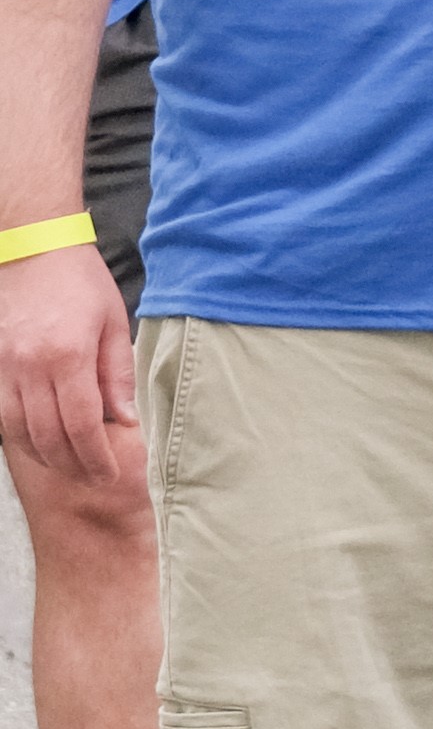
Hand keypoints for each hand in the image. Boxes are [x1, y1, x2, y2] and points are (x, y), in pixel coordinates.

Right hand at [0, 241, 134, 483]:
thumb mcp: (114, 323)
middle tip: (94, 478)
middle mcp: (28, 366)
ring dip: (43, 456)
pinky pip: (0, 413)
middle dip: (72, 465)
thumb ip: (117, 374)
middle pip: (47, 435)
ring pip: (16, 431)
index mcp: (67, 356)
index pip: (80, 425)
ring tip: (69, 467)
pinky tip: (39, 443)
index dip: (95, 457)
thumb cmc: (80, 282)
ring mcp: (3, 366)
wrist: (31, 249)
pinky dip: (18, 435)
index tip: (110, 474)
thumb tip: (125, 419)